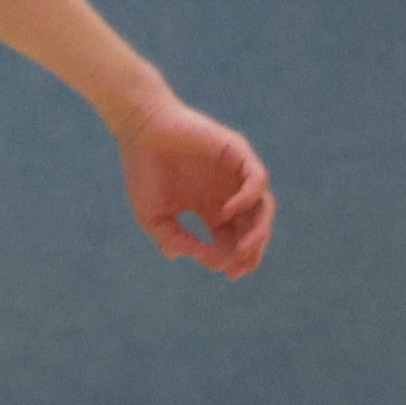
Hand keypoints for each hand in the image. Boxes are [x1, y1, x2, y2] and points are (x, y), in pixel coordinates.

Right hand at [115, 97, 273, 275]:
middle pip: (255, 228)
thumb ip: (175, 240)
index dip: (237, 259)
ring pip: (264, 208)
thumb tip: (197, 260)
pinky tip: (226, 212)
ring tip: (242, 247)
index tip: (227, 274)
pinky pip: (258, 181)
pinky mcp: (239, 154)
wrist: (141, 130)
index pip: (237, 239)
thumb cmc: (144, 171)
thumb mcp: (155, 218)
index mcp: (212, 209)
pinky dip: (249, 199)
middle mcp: (229, 193)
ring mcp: (237, 174)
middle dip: (251, 251)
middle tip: (238, 266)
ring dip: (258, 231)